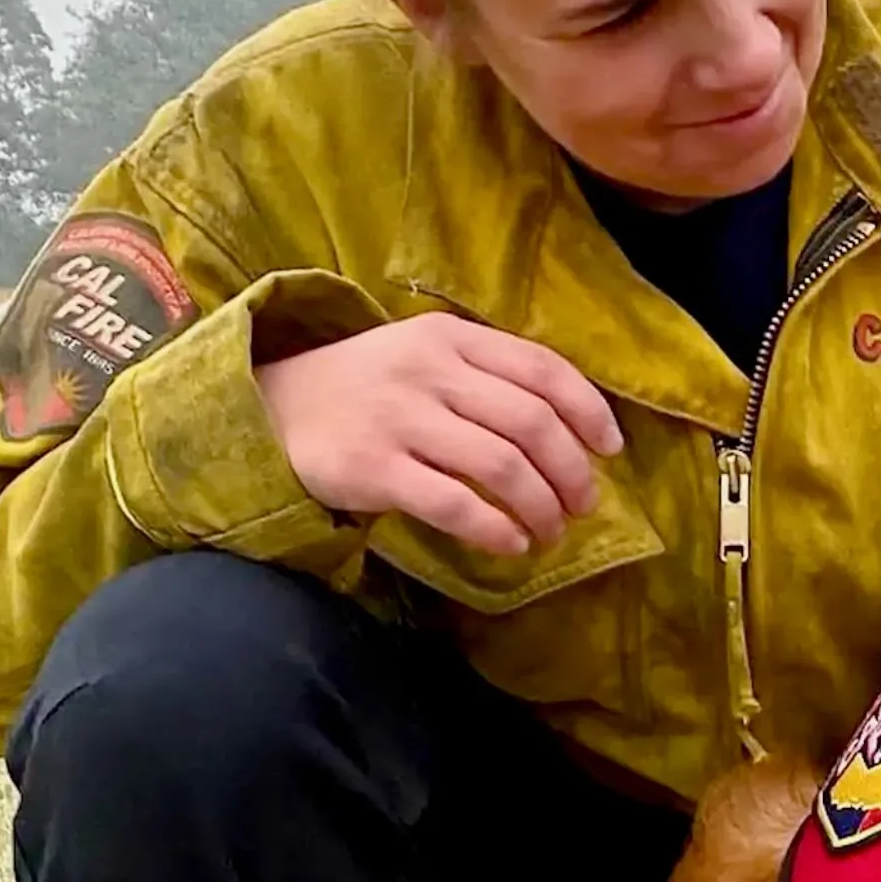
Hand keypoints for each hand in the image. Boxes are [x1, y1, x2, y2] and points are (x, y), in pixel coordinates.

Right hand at [256, 313, 623, 555]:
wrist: (269, 408)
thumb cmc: (368, 386)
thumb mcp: (425, 355)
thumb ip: (488, 374)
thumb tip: (572, 427)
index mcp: (451, 336)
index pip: (543, 369)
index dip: (588, 411)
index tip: (611, 450)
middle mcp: (429, 371)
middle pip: (531, 422)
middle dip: (571, 471)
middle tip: (583, 504)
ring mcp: (400, 419)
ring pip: (501, 466)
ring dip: (541, 506)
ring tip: (551, 531)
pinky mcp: (374, 470)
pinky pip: (454, 504)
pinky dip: (495, 529)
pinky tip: (511, 544)